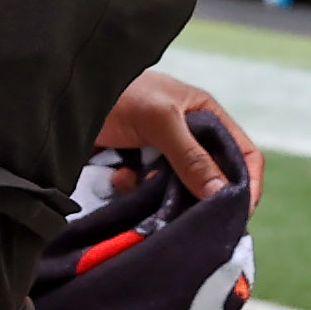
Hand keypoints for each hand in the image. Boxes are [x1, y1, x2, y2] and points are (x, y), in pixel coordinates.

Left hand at [93, 71, 260, 202]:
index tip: (238, 212)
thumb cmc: (118, 92)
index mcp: (205, 116)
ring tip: (139, 183)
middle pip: (210, 179)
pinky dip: (133, 191)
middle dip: (199, 197)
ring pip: (177, 191)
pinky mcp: (134, 169)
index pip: (243, 153)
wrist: (64, 97)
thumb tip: (222, 194)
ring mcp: (160, 155)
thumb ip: (191, 155)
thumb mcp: (160, 120)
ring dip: (160, 196)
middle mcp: (187, 138)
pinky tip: (116, 176)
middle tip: (189, 217)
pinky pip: (146, 194)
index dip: (246, 182)